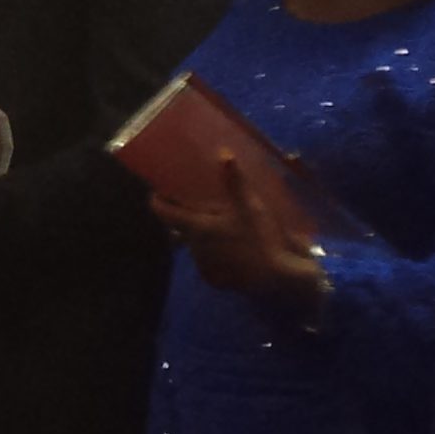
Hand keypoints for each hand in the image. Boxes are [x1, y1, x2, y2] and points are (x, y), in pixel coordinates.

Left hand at [151, 152, 327, 316]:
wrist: (277, 275)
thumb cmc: (260, 236)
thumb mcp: (249, 205)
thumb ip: (234, 180)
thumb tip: (223, 153)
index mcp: (196, 227)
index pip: (163, 213)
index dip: (157, 201)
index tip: (157, 193)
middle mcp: (194, 247)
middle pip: (179, 229)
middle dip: (184, 218)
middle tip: (195, 206)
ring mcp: (203, 266)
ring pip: (194, 247)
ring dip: (199, 237)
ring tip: (216, 227)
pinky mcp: (215, 280)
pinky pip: (207, 264)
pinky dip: (212, 255)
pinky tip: (228, 250)